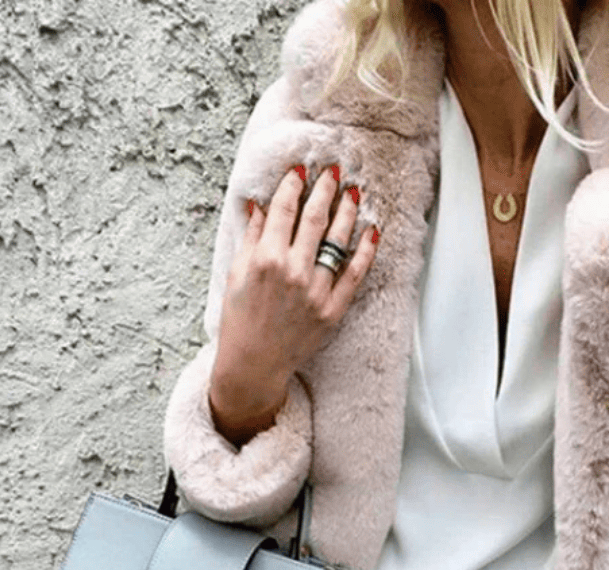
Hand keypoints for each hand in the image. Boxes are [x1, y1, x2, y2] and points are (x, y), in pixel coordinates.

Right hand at [209, 164, 379, 443]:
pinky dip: (366, 252)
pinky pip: (355, 275)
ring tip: (354, 192)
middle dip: (325, 190)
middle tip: (334, 170)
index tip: (301, 169)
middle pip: (315, 219)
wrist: (254, 362)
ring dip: (347, 212)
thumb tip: (259, 204)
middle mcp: (293, 271)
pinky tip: (372, 232)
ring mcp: (316, 291)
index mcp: (265, 258)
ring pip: (338, 242)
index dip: (293, 184)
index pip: (284, 210)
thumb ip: (252, 237)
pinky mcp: (332, 310)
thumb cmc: (240, 319)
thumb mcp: (236, 273)